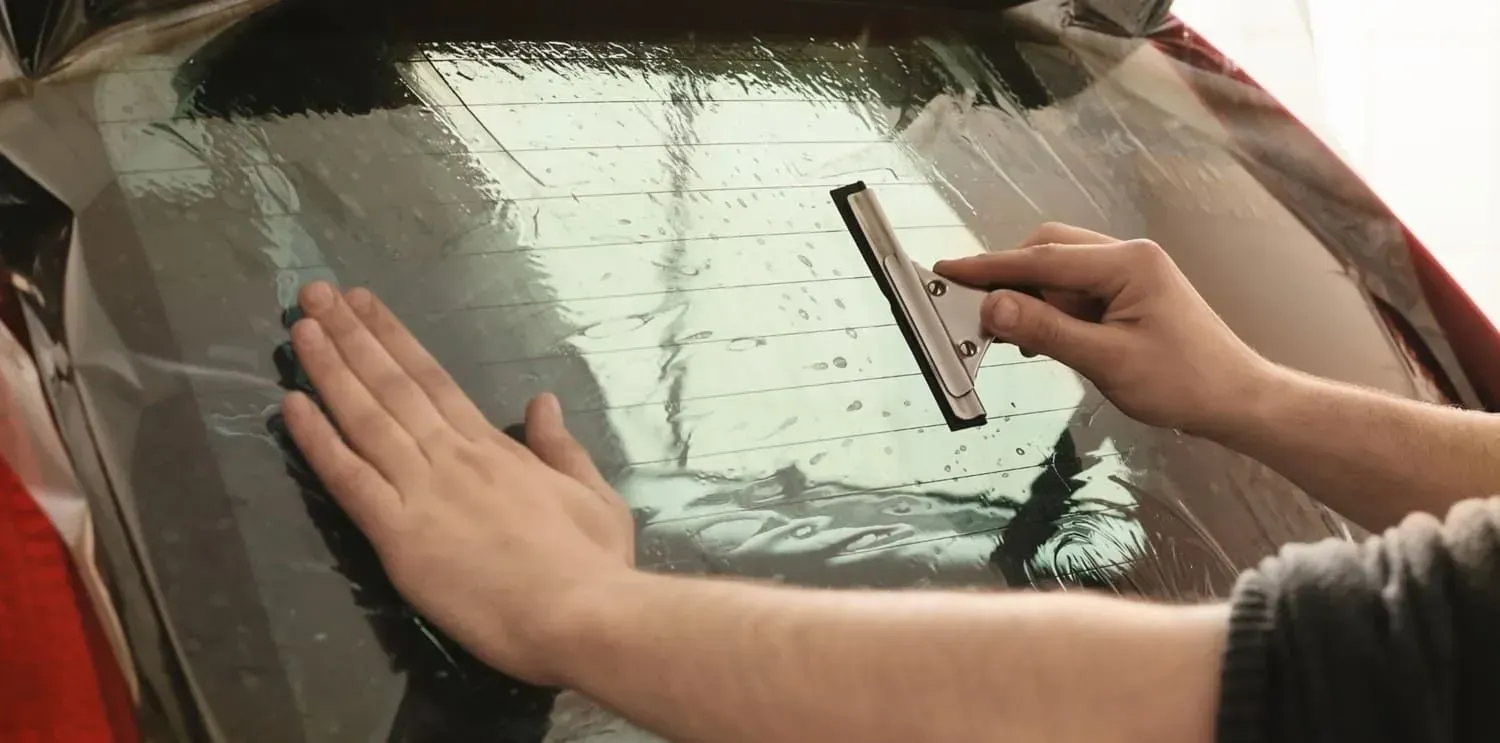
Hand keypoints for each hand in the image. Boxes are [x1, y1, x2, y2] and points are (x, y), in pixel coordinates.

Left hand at [280, 282, 633, 685]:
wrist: (581, 613)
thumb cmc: (593, 564)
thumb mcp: (594, 494)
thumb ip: (562, 447)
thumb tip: (541, 401)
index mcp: (496, 447)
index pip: (434, 379)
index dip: (394, 338)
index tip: (365, 305)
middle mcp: (452, 455)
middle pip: (392, 384)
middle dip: (351, 335)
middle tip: (315, 293)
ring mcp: (424, 491)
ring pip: (366, 417)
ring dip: (329, 369)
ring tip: (300, 327)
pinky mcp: (400, 535)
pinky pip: (349, 478)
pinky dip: (318, 439)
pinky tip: (291, 404)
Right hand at [935, 223, 1275, 432]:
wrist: (1236, 400)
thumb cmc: (1184, 382)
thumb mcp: (1107, 360)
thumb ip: (1047, 330)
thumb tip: (993, 307)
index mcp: (1127, 262)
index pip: (1043, 258)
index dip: (990, 266)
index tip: (947, 271)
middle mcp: (1127, 257)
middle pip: (1048, 252)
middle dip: (1010, 280)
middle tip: (978, 315)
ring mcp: (1129, 274)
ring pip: (1059, 272)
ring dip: (1031, 299)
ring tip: (1011, 336)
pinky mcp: (1128, 295)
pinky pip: (1075, 292)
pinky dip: (1051, 310)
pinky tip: (1042, 339)